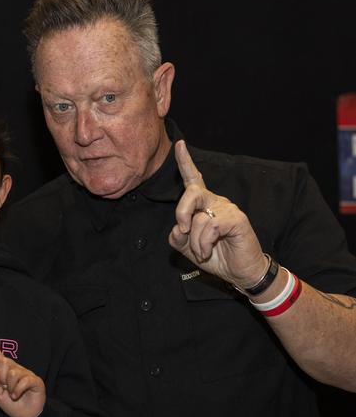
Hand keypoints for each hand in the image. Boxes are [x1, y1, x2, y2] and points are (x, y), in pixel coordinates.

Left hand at [0, 332, 44, 416]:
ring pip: (12, 373)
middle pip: (3, 363)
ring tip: (13, 394)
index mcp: (4, 371)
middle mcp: (15, 369)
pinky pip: (23, 381)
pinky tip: (17, 395)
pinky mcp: (35, 380)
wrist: (25, 416)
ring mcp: (25, 373)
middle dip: (1, 378)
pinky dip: (17, 391)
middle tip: (6, 388)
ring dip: (10, 387)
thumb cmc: (11, 405)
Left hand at [168, 140, 268, 288]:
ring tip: (203, 251)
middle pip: (191, 192)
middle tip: (182, 229)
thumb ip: (177, 237)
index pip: (193, 179)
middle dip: (181, 211)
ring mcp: (227, 208)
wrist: (240, 273)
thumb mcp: (188, 248)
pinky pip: (210, 226)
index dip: (185, 162)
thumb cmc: (216, 256)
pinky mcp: (236, 218)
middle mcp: (215, 202)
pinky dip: (204, 242)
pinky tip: (208, 251)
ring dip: (194, 241)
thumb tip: (178, 228)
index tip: (179, 144)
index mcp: (203, 205)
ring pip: (198, 218)